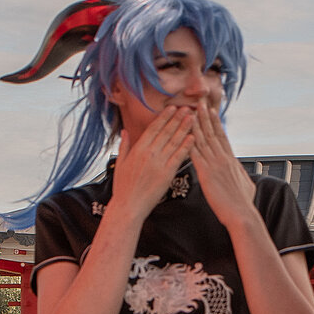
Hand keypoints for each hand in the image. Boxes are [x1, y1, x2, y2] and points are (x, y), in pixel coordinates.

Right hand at [110, 106, 195, 220]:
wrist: (129, 206)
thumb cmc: (123, 187)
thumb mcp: (120, 163)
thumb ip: (124, 145)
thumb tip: (125, 131)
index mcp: (138, 149)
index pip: (154, 129)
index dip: (164, 117)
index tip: (172, 108)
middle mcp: (149, 153)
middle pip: (166, 132)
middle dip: (177, 118)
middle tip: (187, 108)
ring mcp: (159, 163)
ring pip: (174, 141)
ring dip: (184, 128)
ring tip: (193, 118)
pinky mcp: (167, 174)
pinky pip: (179, 157)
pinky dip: (186, 147)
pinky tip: (193, 138)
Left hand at [188, 104, 257, 225]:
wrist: (241, 214)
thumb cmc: (243, 203)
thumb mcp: (245, 183)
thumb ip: (239, 174)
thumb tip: (239, 171)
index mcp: (231, 160)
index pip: (222, 137)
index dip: (215, 123)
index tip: (211, 111)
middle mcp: (223, 158)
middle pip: (212, 133)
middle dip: (205, 117)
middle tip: (199, 103)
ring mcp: (215, 165)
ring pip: (203, 140)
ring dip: (195, 125)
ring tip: (189, 111)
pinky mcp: (207, 174)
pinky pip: (196, 155)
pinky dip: (189, 143)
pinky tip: (183, 134)